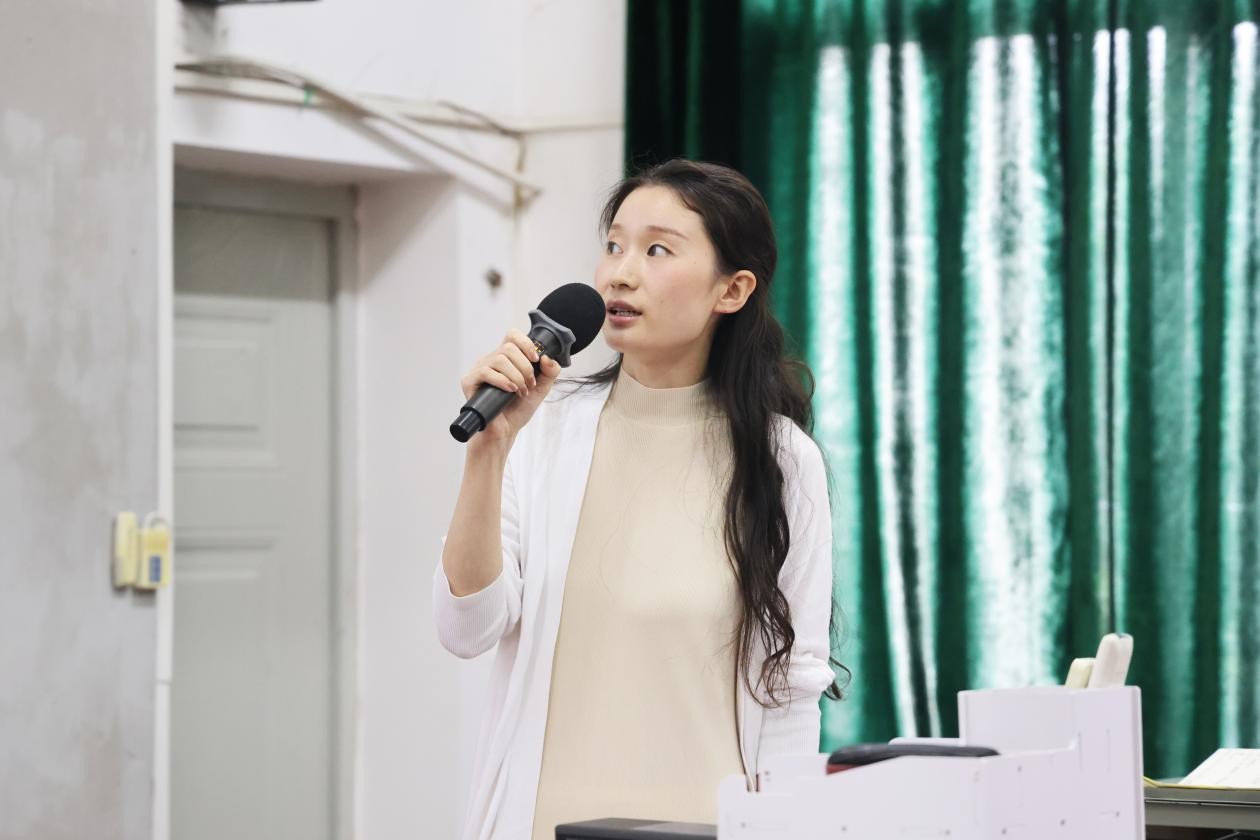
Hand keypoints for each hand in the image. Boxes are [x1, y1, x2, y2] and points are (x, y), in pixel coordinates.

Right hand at [459, 329, 562, 449]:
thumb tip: (547, 357)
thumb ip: (550, 371)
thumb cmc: (518, 410)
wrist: (505, 431)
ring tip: (520, 392)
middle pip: (508, 347)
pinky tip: (510, 391)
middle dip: (525, 367)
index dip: (526, 343)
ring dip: (516, 376)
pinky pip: (485, 371)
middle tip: (528, 385)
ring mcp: (478, 370)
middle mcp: (490, 360)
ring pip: (499, 359)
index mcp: (506, 358)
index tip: (536, 360)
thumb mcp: (541, 388)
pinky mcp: (469, 381)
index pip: (512, 335)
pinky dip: (503, 381)